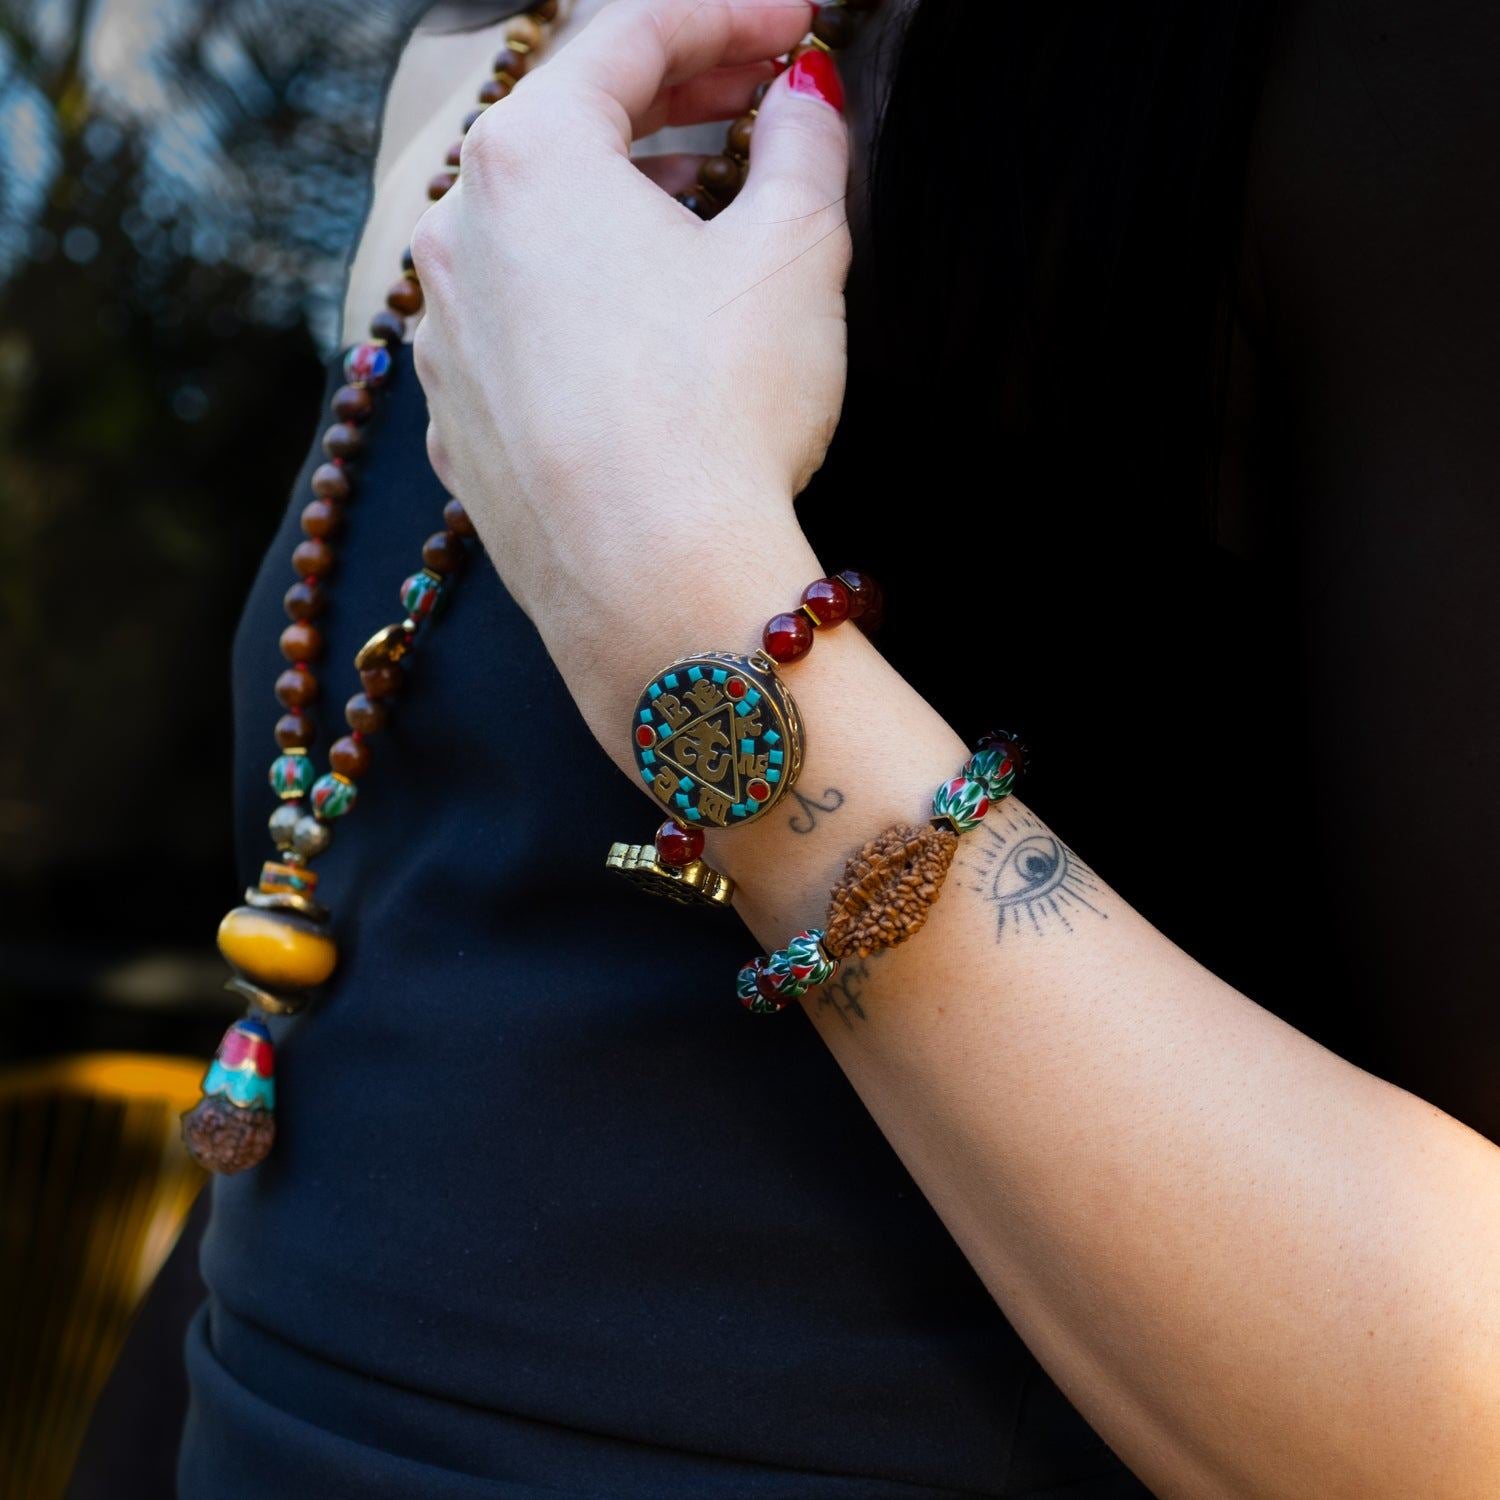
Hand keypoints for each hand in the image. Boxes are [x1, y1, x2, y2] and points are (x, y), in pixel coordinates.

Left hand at [411, 0, 850, 647]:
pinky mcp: (459, 427)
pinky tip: (642, 332)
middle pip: (570, 129)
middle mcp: (456, 238)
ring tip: (709, 214)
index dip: (726, 13)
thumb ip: (804, 144)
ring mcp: (445, 340)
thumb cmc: (720, 412)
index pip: (629, 35)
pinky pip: (522, 330)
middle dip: (676, 102)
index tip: (795, 21)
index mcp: (527, 158)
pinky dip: (582, 304)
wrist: (652, 589)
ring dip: (624, 206)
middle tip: (762, 96)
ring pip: (539, 234)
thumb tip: (806, 94)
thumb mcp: (794, 252)